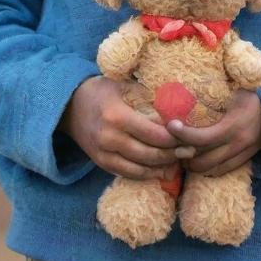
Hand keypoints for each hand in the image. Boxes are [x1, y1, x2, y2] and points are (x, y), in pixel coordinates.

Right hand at [60, 77, 195, 180]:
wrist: (69, 106)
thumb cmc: (101, 91)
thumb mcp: (124, 86)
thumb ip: (147, 97)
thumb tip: (177, 105)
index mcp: (117, 116)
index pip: (154, 134)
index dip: (175, 139)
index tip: (190, 135)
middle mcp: (109, 138)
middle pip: (149, 154)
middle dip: (173, 155)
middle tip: (191, 151)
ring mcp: (103, 154)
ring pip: (140, 169)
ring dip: (162, 167)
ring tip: (180, 162)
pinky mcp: (101, 163)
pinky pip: (127, 174)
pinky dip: (146, 174)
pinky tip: (161, 170)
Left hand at [164, 89, 260, 176]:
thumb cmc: (257, 93)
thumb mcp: (238, 88)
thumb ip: (217, 89)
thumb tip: (190, 80)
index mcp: (236, 124)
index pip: (204, 138)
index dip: (184, 135)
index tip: (170, 126)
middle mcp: (239, 143)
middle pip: (203, 160)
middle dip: (183, 155)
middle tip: (170, 143)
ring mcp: (243, 153)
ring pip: (211, 169)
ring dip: (193, 164)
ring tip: (181, 152)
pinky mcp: (246, 159)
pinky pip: (222, 171)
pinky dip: (207, 169)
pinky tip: (198, 158)